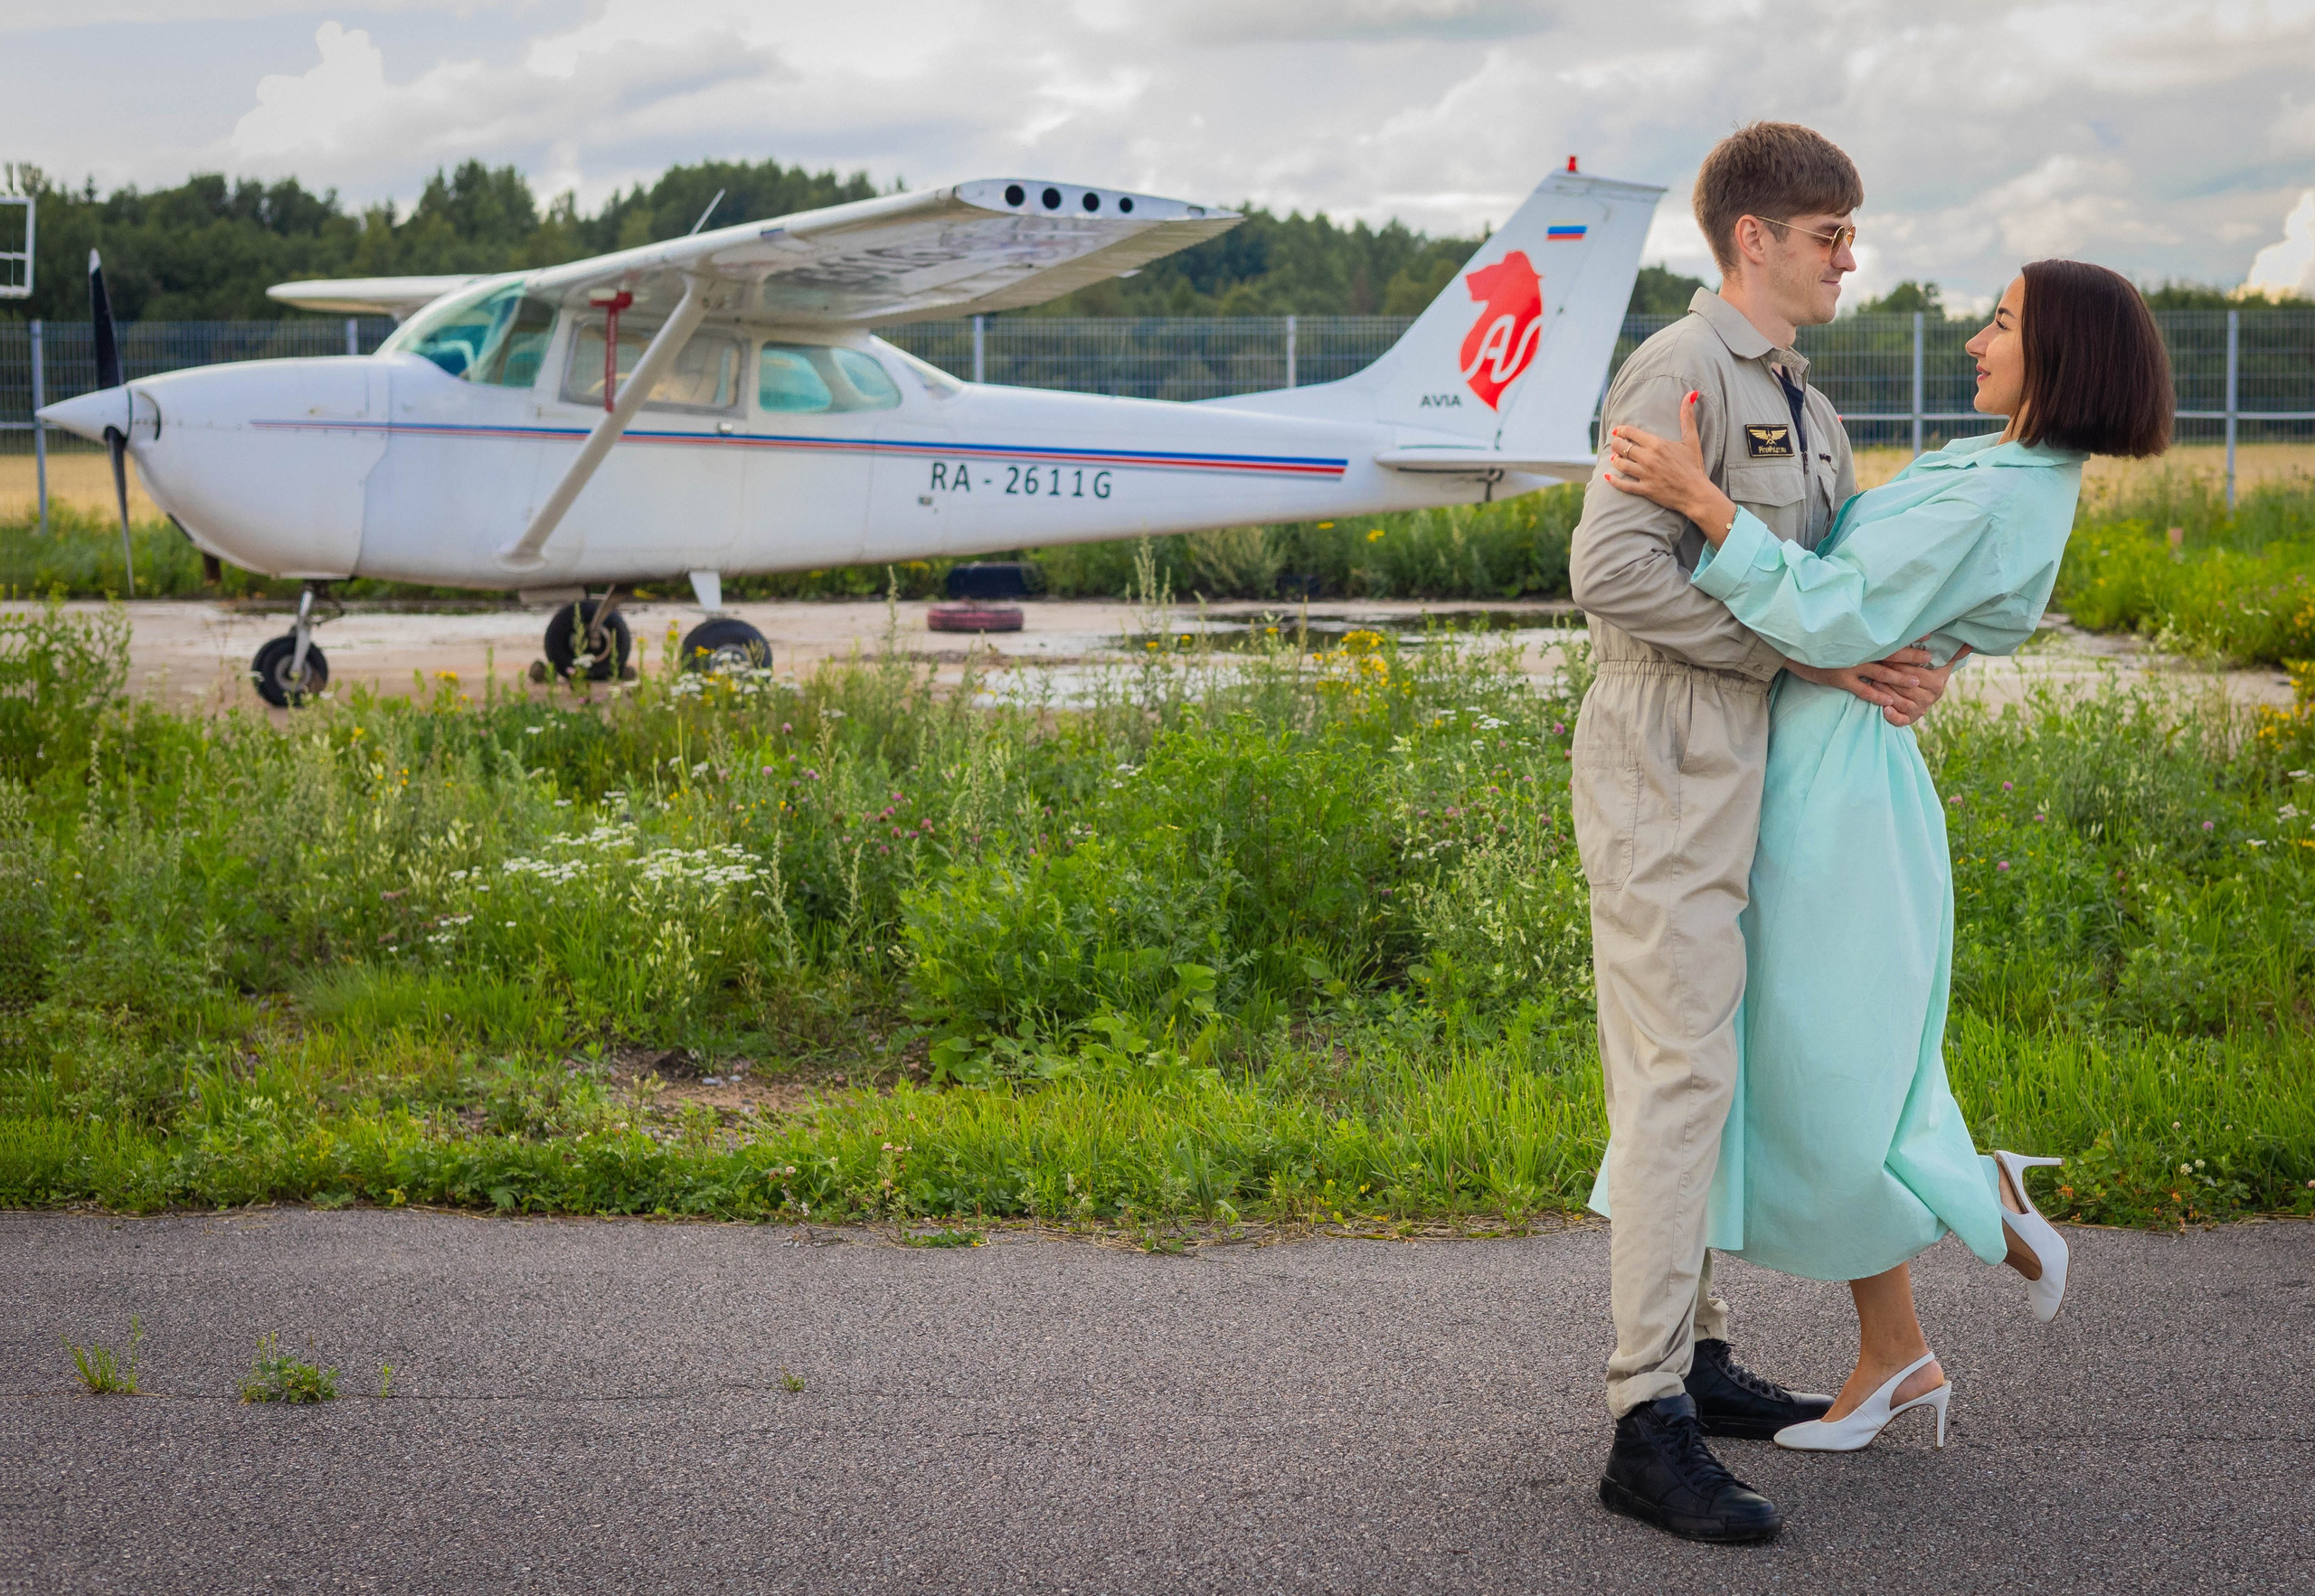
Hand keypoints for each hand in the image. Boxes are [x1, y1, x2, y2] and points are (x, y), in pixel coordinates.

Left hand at [1604, 390, 1738, 541]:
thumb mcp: (1691, 439)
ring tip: (1613, 457)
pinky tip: (1607, 477)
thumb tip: (1692, 393)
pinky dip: (1613, 481)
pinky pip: (1623, 485)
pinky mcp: (1644, 489)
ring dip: (1614, 459)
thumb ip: (1688, 416)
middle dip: (1616, 444)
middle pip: (1623, 448)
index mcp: (1657, 444)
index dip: (1622, 431)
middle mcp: (1648, 458)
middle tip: (1615, 444)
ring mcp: (1645, 475)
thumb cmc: (1694, 466)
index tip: (1618, 431)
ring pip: (1621, 464)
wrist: (1696, 493)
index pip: (1631, 433)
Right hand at [1787, 643, 1971, 725]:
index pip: (1890, 636)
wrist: (1790, 646)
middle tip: (1930, 658)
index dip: (1909, 636)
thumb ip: (1855, 634)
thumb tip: (1872, 633)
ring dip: (1900, 678)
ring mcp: (1849, 664)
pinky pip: (1863, 690)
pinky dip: (1877, 696)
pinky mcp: (1839, 678)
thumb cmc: (1814, 639)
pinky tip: (1889, 702)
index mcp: (1860, 638)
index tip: (1928, 634)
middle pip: (1891, 653)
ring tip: (1916, 682)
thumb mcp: (1836, 632)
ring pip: (1882, 673)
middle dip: (1912, 656)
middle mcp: (1858, 650)